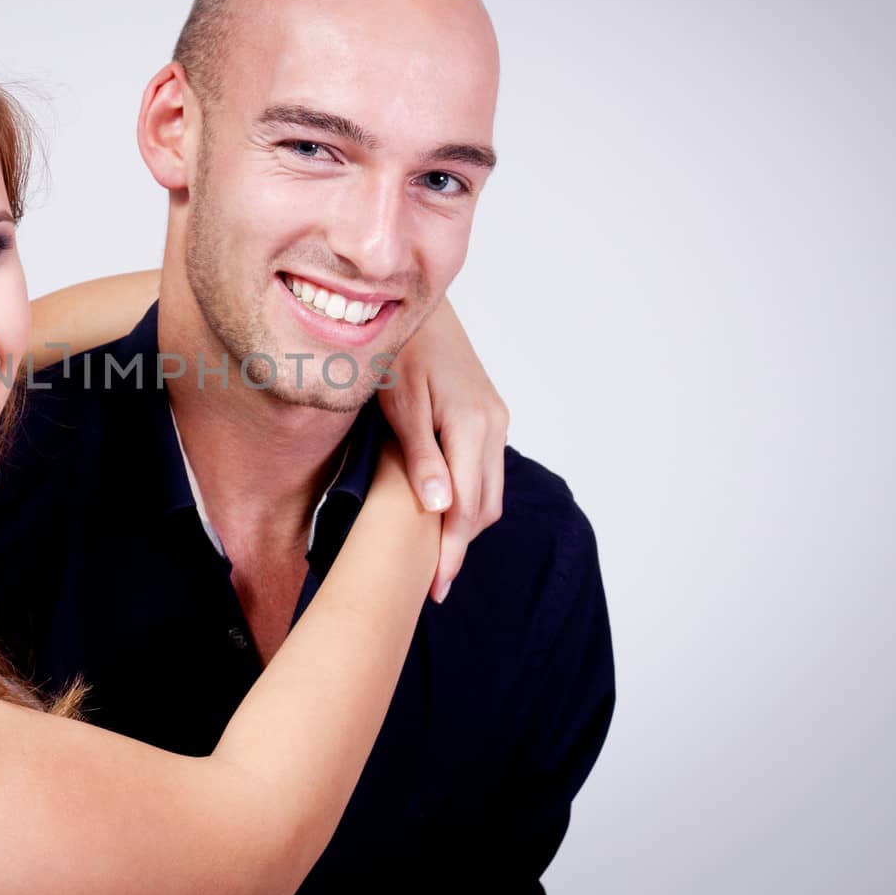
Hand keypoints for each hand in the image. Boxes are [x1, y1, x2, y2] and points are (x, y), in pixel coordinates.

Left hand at [376, 298, 508, 603]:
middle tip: (433, 586)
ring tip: (437, 561)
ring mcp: (495, 420)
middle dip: (460, 547)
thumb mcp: (400, 402)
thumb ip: (420, 455)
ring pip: (489, 491)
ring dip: (466, 526)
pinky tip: (444, 516)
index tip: (433, 586)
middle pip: (485, 506)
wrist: (420, 308)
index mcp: (471, 424)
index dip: (451, 551)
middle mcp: (493, 425)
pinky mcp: (489, 416)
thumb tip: (438, 508)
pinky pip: (486, 470)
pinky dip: (469, 499)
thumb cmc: (400, 350)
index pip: (466, 507)